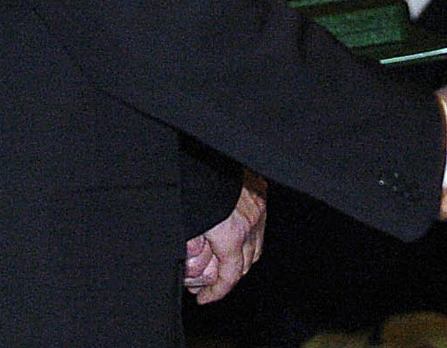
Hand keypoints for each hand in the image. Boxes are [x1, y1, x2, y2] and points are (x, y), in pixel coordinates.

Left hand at [184, 174, 267, 304]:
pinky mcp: (261, 191)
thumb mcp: (186, 222)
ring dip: (240, 258)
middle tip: (208, 282)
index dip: (215, 292)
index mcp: (231, 233)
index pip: (229, 276)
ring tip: (221, 262)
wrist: (207, 148)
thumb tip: (186, 264)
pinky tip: (234, 235)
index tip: (203, 298)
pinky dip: (249, 236)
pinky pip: (259, 224)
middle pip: (245, 264)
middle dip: (226, 277)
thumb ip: (190, 246)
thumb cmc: (193, 182)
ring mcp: (258, 206)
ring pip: (256, 246)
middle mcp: (250, 222)